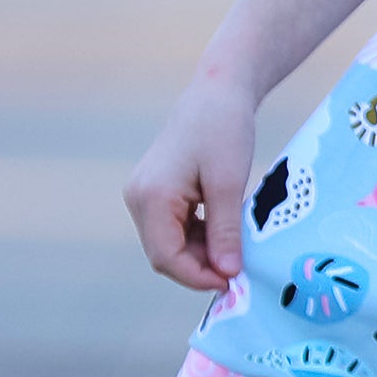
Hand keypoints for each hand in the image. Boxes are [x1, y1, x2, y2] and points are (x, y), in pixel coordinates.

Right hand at [125, 77, 259, 293]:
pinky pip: (173, 228)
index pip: (166, 257)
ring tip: (236, 250)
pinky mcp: (155, 192)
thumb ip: (225, 231)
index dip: (197, 277)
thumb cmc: (224, 131)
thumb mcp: (229, 184)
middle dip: (199, 268)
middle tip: (238, 271)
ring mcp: (144, 195)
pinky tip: (225, 234)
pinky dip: (198, 237)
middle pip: (164, 253)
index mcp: (151, 197)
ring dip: (201, 254)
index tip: (232, 282)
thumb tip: (227, 273)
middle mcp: (139, 198)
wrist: (217, 94)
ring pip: (169, 243)